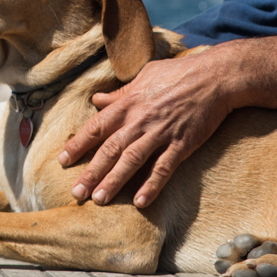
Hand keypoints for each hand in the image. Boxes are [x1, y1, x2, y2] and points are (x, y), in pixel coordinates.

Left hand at [56, 47, 237, 208]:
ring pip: (132, 160)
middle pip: (110, 148)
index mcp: (128, 103)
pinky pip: (163, 168)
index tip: (62, 160)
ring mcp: (160, 133)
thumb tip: (97, 99)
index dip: (78, 144)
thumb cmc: (178, 74)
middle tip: (76, 192)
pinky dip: (151, 185)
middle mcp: (140, 119)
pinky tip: (140, 202)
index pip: (97, 127)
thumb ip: (119, 94)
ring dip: (114, 181)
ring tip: (99, 200)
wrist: (214, 78)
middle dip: (91, 172)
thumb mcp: (143, 76)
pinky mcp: (182, 144)